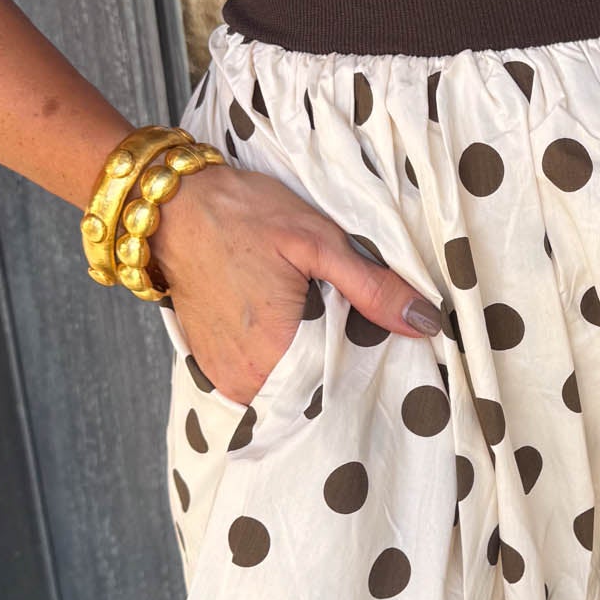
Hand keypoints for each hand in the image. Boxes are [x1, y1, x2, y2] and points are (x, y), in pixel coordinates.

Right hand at [146, 162, 442, 405]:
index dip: (369, 370)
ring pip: (289, 390)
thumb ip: (372, 287)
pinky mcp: (213, 368)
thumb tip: (426, 321)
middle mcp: (247, 378)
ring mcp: (226, 378)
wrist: (173, 206)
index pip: (343, 388)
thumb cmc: (243, 216)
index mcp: (276, 352)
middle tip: (361, 332)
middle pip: (316, 393)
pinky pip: (262, 381)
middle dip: (342, 369)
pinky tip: (297, 332)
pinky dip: (283, 363)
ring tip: (326, 328)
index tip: (386, 348)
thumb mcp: (319, 241)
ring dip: (312, 367)